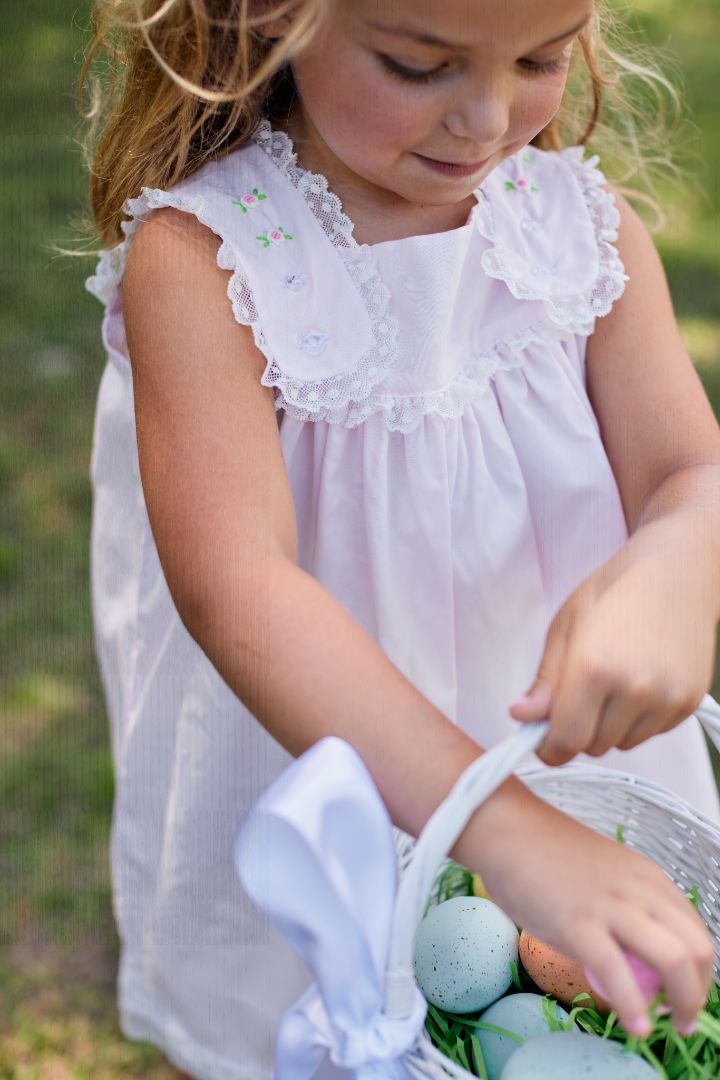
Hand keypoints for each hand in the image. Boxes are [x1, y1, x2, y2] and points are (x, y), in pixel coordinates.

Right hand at [473, 795, 713, 1037]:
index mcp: (648, 877)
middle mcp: (640, 890)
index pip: (696, 930)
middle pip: (698, 948)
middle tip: (682, 1018)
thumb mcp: (603, 874)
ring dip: (683, 1004)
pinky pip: (618, 975)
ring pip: (674, 961)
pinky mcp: (579, 925)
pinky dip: (634, 1009)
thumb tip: (632, 952)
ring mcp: (612, 907)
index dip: (699, 971)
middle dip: (698, 993)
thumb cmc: (544, 852)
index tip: (683, 994)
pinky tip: (636, 1028)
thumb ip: (625, 905)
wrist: (506, 830)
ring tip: (670, 1027)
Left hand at [508, 517, 717, 764]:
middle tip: (576, 697)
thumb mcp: (564, 627)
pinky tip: (638, 681)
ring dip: (608, 727)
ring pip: (622, 744)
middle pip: (592, 747)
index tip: (541, 740)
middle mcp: (634, 690)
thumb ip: (545, 680)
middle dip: (577, 730)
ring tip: (611, 683)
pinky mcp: (689, 702)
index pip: (565, 741)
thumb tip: (523, 717)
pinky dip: (638, 719)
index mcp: (593, 669)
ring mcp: (667, 698)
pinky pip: (651, 733)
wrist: (675, 568)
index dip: (548, 748)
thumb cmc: (614, 590)